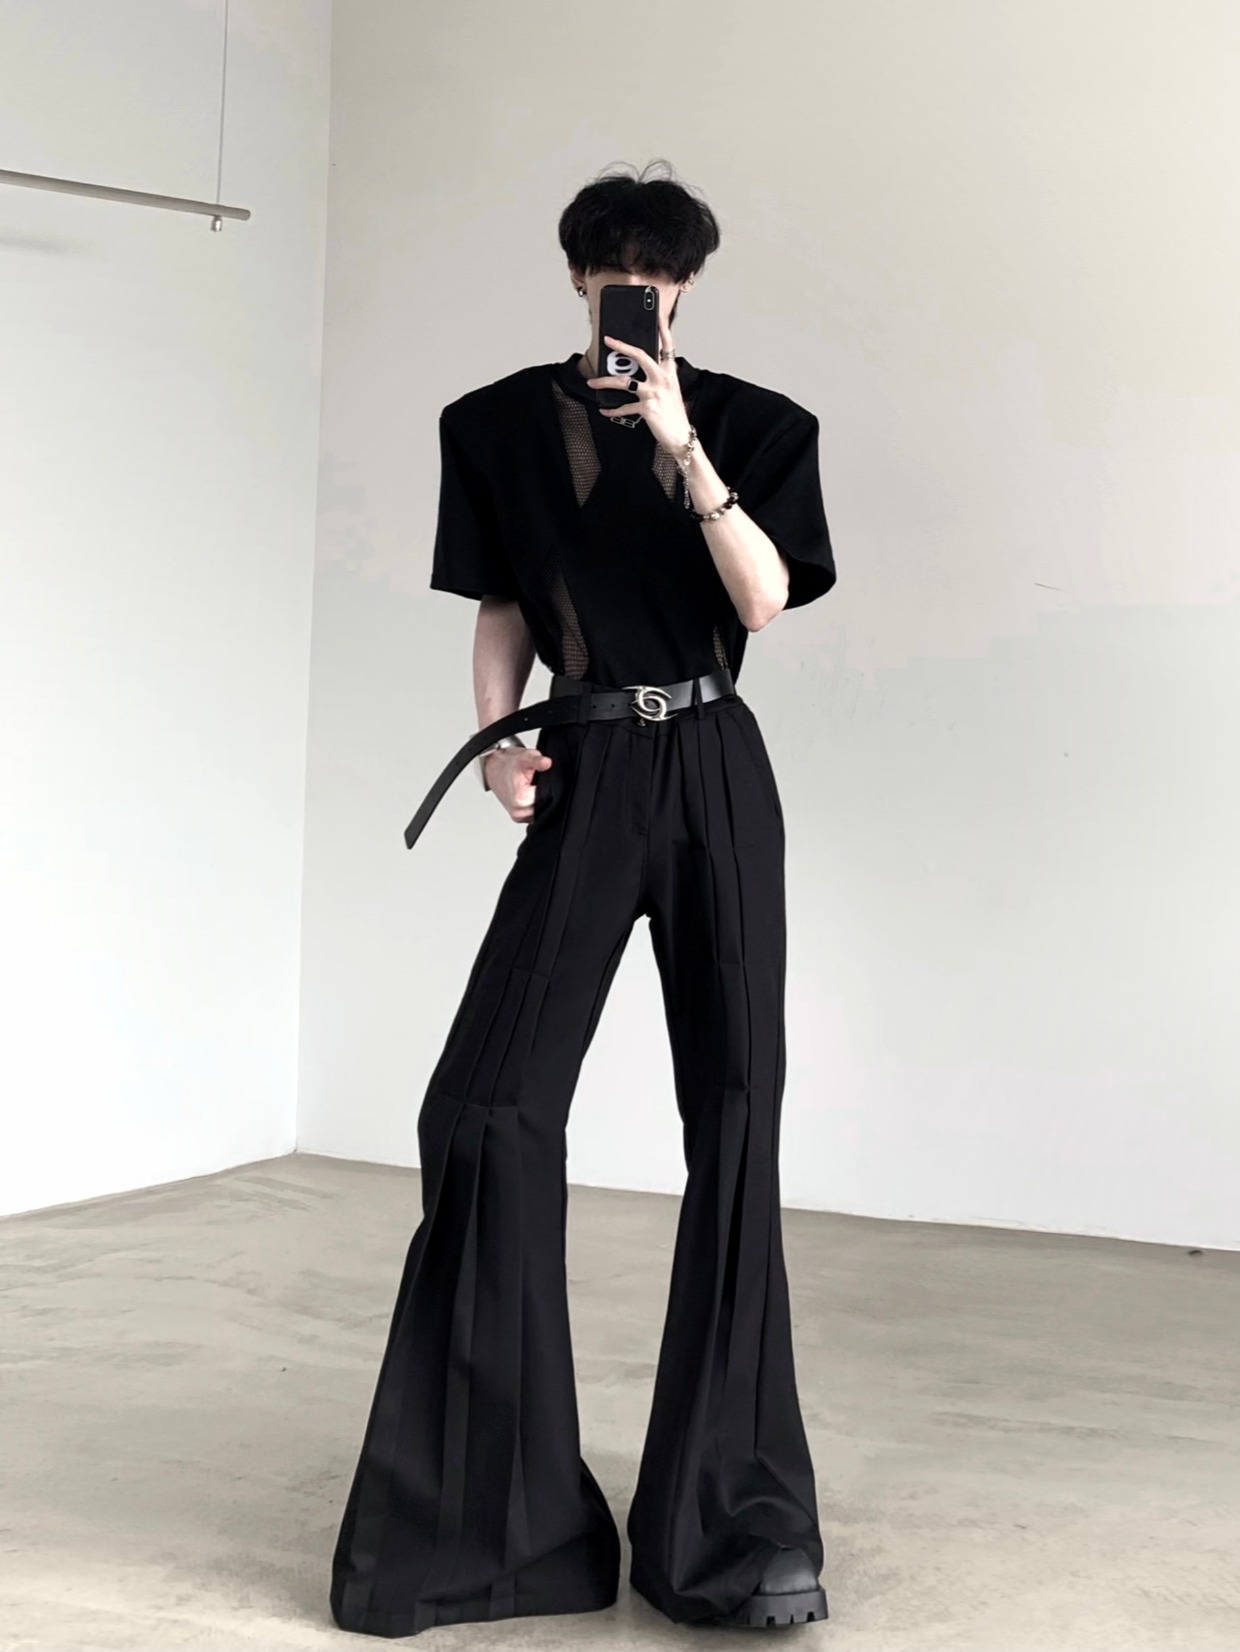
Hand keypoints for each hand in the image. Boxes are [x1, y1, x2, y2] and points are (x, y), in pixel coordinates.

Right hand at [483, 745, 551, 821]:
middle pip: (546, 805)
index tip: (539, 777)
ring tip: (530, 786)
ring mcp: (519, 817)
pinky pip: (535, 812)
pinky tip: (529, 793)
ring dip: (540, 799)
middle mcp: (519, 812)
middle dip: (546, 793)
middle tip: (534, 781)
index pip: (550, 796)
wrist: (494, 768)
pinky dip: (535, 803)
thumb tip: (547, 763)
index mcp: (521, 800)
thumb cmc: (508, 763)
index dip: (550, 785)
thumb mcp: (525, 758)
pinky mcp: (519, 818)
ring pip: (542, 810)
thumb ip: (538, 761)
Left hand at [586, 307, 691, 456]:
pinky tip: (604, 410)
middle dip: (622, 346)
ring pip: (625, 381)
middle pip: (641, 355)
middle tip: (608, 340)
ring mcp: (654, 392)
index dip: (662, 328)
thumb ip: (657, 378)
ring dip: (605, 381)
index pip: (667, 345)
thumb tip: (637, 371)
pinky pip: (624, 407)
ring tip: (593, 381)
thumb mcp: (670, 391)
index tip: (657, 314)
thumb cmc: (674, 414)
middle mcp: (663, 379)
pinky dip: (612, 410)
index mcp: (670, 373)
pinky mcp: (647, 407)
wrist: (681, 436)